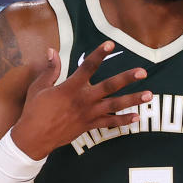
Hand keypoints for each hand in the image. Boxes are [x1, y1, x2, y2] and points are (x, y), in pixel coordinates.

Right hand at [10, 41, 150, 158]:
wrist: (33, 138)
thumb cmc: (34, 111)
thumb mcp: (38, 88)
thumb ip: (50, 70)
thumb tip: (52, 50)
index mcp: (70, 87)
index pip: (87, 67)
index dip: (99, 55)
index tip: (111, 44)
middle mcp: (83, 99)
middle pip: (109, 86)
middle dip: (127, 78)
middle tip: (143, 72)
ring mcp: (88, 114)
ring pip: (115, 105)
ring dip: (133, 100)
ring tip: (149, 95)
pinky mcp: (89, 126)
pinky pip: (110, 123)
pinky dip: (124, 121)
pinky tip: (138, 117)